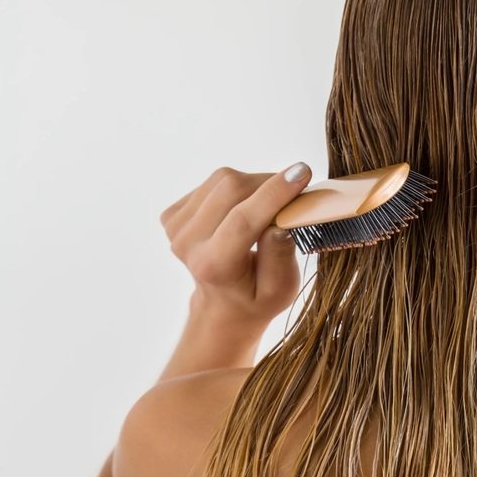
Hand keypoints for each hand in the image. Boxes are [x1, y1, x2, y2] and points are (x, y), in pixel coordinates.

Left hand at [159, 162, 312, 331]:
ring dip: (256, 184)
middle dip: (270, 183)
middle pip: (232, 189)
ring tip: (269, 205)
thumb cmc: (257, 298)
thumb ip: (281, 258)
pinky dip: (239, 188)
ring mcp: (176, 228)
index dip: (274, 193)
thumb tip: (281, 222)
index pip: (243, 220)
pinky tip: (244, 207)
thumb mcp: (281, 291)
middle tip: (293, 194)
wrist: (223, 305)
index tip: (303, 171)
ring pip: (223, 179)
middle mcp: (188, 245)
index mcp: (214, 267)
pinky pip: (213, 183)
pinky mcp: (173, 215)